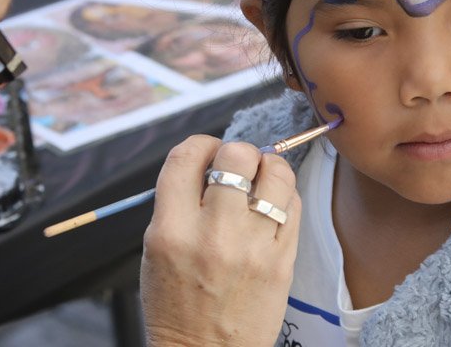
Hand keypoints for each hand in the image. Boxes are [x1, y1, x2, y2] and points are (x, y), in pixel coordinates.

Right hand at [141, 135, 300, 346]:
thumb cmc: (176, 304)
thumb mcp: (155, 249)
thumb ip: (177, 202)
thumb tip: (210, 162)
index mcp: (171, 230)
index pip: (187, 156)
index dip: (200, 145)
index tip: (207, 152)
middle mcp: (213, 235)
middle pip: (236, 155)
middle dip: (237, 152)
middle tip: (236, 166)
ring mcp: (253, 248)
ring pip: (276, 172)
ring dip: (267, 167)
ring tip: (259, 180)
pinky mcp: (283, 261)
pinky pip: (294, 204)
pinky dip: (284, 195)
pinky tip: (272, 206)